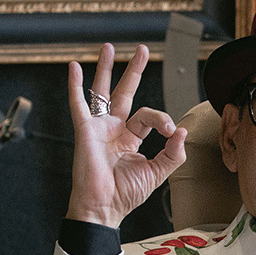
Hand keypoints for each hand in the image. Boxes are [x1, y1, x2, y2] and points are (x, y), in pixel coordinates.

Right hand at [66, 43, 187, 226]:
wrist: (104, 207)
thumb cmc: (125, 194)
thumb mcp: (156, 173)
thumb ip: (173, 153)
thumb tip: (181, 131)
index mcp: (130, 139)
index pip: (148, 117)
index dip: (162, 119)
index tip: (171, 131)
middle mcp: (114, 130)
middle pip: (125, 93)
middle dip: (134, 71)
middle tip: (143, 50)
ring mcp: (99, 128)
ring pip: (102, 92)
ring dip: (106, 69)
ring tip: (109, 47)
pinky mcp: (85, 130)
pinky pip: (79, 104)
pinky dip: (75, 85)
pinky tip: (74, 67)